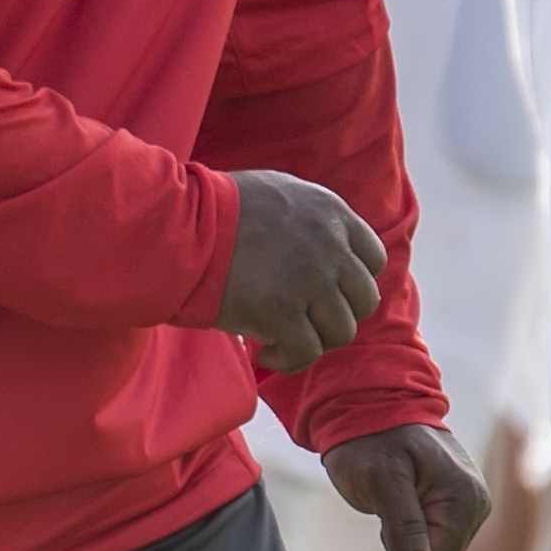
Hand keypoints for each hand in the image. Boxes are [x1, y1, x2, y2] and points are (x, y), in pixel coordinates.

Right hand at [217, 170, 384, 373]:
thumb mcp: (276, 191)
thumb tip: (320, 244)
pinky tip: (266, 352)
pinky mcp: (282, 313)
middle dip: (336, 315)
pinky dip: (289, 360)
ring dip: (314, 339)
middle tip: (304, 320)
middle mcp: (330, 247)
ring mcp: (310, 281)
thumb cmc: (214, 208)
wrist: (178, 227)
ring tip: (282, 337)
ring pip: (341, 331)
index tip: (325, 293)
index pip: (373, 259)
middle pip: (363, 300)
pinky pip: (307, 353)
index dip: (351, 282)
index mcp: (331, 213)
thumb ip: (309, 216)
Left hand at [323, 422, 490, 550]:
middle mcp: (477, 504)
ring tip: (396, 496)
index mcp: (466, 500)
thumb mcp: (381, 483)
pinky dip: (409, 525)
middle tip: (391, 502)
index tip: (390, 510)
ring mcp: (469, 504)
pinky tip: (403, 496)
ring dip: (406, 533)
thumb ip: (405, 530)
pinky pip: (431, 536)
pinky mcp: (456, 504)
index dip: (403, 549)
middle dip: (406, 542)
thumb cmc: (371, 440)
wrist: (372, 405)